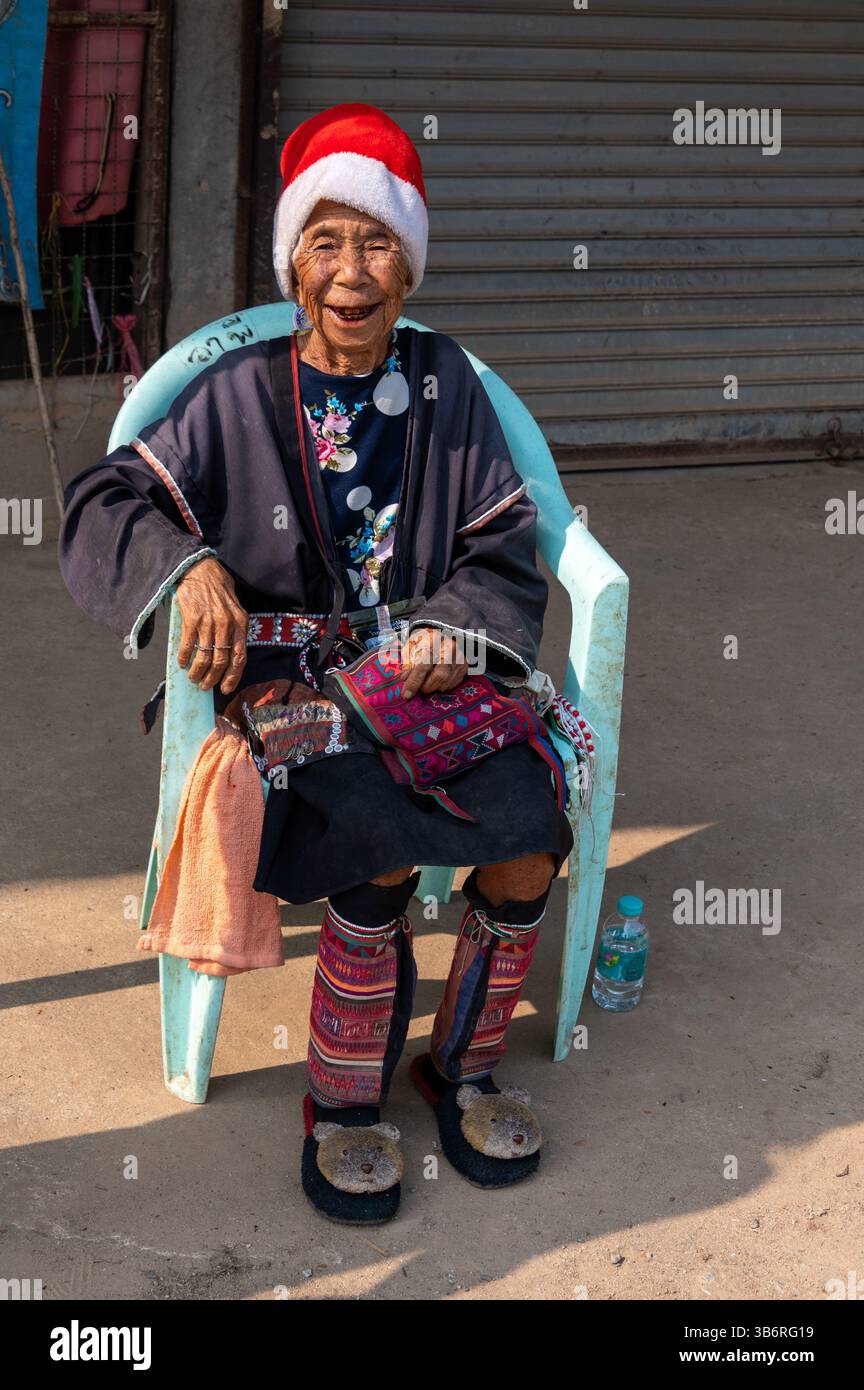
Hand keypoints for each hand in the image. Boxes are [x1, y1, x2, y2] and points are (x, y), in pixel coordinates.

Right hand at [176, 556, 247, 693]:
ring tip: (193, 678)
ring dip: (198, 671)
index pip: (240, 656)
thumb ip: (235, 627)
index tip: (226, 689)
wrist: (200, 568)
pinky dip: (184, 657)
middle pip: (222, 660)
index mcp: (240, 623)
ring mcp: (209, 622)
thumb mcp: (235, 606)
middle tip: (205, 686)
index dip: (233, 676)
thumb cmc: (218, 586)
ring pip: (205, 656)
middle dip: (213, 678)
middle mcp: (226, 624)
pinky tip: (182, 662)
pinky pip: (188, 645)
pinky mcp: (191, 619)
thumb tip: (229, 651)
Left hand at [399, 626, 467, 698]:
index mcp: (432, 640)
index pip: (423, 665)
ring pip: (447, 681)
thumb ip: (407, 661)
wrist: (443, 632)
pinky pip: (454, 682)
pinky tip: (437, 682)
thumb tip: (405, 677)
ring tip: (427, 683)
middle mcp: (449, 648)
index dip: (414, 681)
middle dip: (426, 686)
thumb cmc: (424, 640)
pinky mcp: (464, 664)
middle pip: (438, 675)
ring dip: (434, 687)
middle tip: (419, 687)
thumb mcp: (412, 646)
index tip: (406, 694)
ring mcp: (459, 657)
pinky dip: (443, 686)